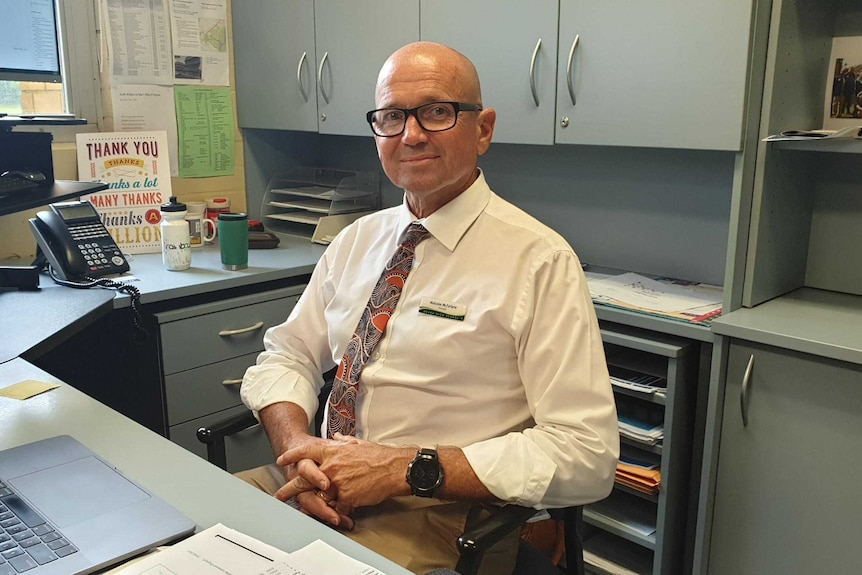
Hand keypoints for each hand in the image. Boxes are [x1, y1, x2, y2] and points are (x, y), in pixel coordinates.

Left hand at [276, 433, 410, 514]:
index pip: (305, 450)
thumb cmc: (379, 456)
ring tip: (307, 509)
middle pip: (303, 477)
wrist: (395, 468)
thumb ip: (343, 441)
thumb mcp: (358, 443)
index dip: (292, 455)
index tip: (282, 459)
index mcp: (333, 451)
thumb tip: (335, 438)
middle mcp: (331, 466)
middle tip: (280, 495)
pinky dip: (338, 511)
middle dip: (289, 488)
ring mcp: (337, 483)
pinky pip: (337, 507)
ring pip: (319, 496)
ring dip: (314, 503)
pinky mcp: (347, 497)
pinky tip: (339, 514)